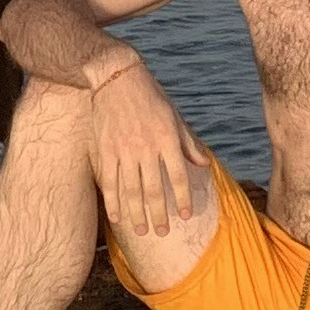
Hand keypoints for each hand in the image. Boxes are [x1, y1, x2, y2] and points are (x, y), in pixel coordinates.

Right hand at [86, 57, 207, 246]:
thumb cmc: (150, 96)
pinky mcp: (105, 149)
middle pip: (153, 189)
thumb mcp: (174, 116)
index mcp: (166, 138)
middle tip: (162, 233)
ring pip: (131, 189)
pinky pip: (109, 181)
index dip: (182, 198)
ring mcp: (123, 149)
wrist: (117, 76)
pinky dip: (113, 201)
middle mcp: (145, 146)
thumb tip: (204, 164)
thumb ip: (187, 143)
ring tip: (142, 231)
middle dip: (159, 214)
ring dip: (137, 214)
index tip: (185, 216)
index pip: (177, 176)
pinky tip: (117, 217)